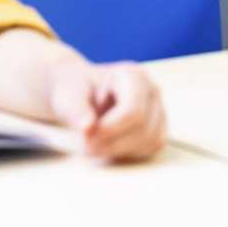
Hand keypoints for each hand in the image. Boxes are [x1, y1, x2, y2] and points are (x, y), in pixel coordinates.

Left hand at [46, 59, 165, 161]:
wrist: (80, 92)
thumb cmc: (75, 90)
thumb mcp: (68, 94)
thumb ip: (76, 110)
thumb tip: (87, 128)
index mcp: (134, 75)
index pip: (132, 110)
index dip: (111, 129)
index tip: (87, 137)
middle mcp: (152, 91)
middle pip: (142, 129)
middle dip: (113, 142)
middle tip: (87, 144)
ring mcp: (159, 110)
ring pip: (148, 142)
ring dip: (118, 148)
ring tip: (95, 140)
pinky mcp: (157, 130)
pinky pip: (149, 150)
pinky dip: (126, 152)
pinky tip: (108, 143)